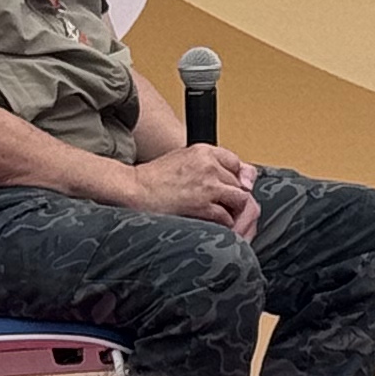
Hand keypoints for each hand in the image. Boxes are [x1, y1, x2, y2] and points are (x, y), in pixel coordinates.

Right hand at [128, 144, 260, 234]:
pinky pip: (227, 217)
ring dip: (234, 210)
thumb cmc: (154, 178)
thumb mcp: (184, 159)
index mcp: (204, 151)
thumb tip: (238, 176)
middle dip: (234, 196)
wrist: (134, 190)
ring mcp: (207, 186)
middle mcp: (209, 165)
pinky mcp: (202, 205)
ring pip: (239, 199)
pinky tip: (213, 224)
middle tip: (226, 206)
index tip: (229, 188)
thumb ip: (209, 164)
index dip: (234, 178)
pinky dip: (224, 223)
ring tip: (223, 216)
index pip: (236, 163)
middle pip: (239, 183)